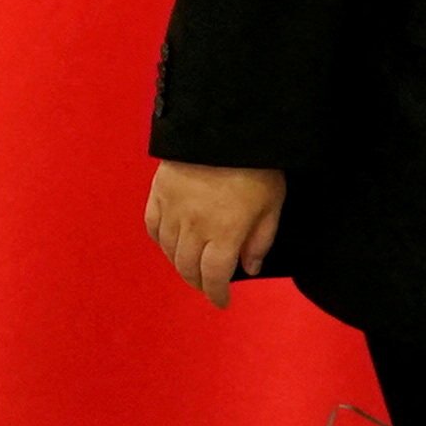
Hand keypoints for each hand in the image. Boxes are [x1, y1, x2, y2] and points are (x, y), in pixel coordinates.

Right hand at [144, 162, 287, 309]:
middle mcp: (194, 225)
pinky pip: (152, 224)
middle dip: (198, 282)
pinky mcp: (159, 191)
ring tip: (190, 265)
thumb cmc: (257, 164)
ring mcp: (173, 208)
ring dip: (179, 263)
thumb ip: (260, 240)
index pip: (214, 276)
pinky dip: (160, 239)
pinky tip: (169, 242)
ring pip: (168, 249)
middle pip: (188, 267)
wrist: (226, 124)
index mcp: (225, 231)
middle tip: (207, 285)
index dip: (216, 294)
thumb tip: (248, 268)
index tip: (222, 301)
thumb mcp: (273, 203)